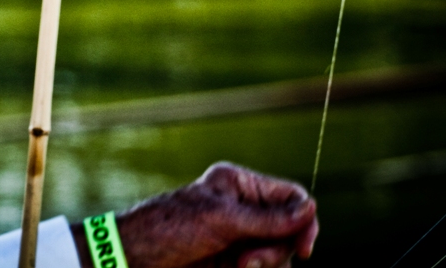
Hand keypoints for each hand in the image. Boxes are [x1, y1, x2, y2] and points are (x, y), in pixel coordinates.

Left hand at [71, 162, 317, 267]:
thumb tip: (311, 208)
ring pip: (278, 255)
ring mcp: (239, 237)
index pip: (290, 197)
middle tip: (249, 262)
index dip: (305, 221)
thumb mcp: (223, 221)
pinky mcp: (231, 263)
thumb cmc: (171, 228)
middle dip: (277, 249)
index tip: (304, 249)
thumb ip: (269, 219)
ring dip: (266, 265)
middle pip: (289, 230)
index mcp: (240, 185)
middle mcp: (244, 209)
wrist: (134, 258)